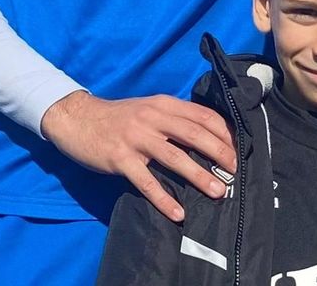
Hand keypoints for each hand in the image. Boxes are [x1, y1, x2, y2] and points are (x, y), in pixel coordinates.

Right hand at [40, 90, 234, 222]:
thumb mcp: (149, 108)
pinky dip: (164, 198)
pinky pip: (146, 182)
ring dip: (199, 176)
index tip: (239, 149)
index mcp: (164, 104)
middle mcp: (153, 118)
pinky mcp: (120, 158)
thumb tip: (207, 136)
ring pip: (175, 158)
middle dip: (219, 152)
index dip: (224, 132)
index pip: (203, 115)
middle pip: (195, 134)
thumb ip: (174, 118)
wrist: (77, 119)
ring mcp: (136, 138)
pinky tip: (178, 213)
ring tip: (217, 191)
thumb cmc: (119, 117)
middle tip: (235, 170)